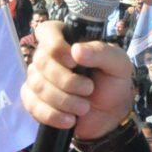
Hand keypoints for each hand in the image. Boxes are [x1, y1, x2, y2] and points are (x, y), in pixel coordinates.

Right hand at [22, 21, 134, 139]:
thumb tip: (76, 51)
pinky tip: (69, 120)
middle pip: (41, 61)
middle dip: (66, 80)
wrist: (109, 115)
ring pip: (38, 85)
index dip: (55, 45)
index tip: (73, 61)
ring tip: (84, 108)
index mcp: (66, 41)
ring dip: (63, 100)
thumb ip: (102, 53)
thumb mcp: (118, 65)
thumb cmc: (112, 83)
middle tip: (88, 89)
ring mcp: (37, 78)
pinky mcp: (33, 99)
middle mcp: (47, 56)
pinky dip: (52, 115)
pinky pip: (32, 105)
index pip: (47, 31)